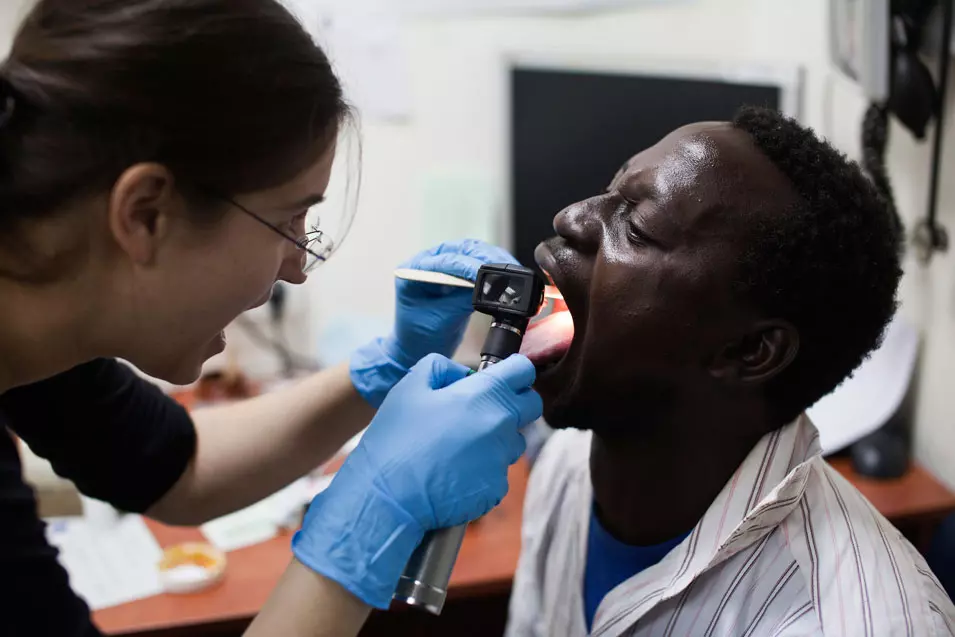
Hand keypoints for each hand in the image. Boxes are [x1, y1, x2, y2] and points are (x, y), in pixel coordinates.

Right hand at [292, 353, 540, 608]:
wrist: (388, 496)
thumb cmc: (396, 438)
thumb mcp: (410, 387)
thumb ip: (441, 368)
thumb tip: (464, 374)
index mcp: (484, 394)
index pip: (523, 371)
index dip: (514, 371)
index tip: (501, 377)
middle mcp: (501, 425)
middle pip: (531, 406)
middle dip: (514, 404)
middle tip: (481, 412)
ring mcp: (502, 459)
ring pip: (514, 443)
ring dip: (497, 440)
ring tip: (460, 448)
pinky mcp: (497, 488)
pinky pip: (498, 473)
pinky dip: (483, 471)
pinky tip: (455, 473)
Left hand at [351, 239, 517, 406]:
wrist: (416, 351)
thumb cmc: (419, 337)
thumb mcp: (441, 320)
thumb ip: (462, 301)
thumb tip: (489, 287)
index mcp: (414, 269)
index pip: (446, 260)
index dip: (468, 265)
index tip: (485, 272)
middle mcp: (429, 262)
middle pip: (462, 249)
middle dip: (487, 256)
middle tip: (506, 266)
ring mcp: (444, 267)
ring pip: (474, 253)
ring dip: (494, 260)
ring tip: (512, 270)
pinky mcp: (458, 276)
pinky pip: (478, 266)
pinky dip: (494, 271)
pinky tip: (508, 277)